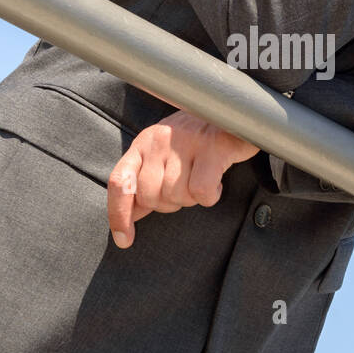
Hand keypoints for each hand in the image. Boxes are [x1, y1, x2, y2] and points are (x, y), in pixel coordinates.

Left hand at [107, 109, 258, 246]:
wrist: (234, 112)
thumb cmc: (198, 141)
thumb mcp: (164, 156)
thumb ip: (146, 183)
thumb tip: (130, 216)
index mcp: (143, 143)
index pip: (120, 182)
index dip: (119, 214)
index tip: (125, 240)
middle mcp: (159, 140)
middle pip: (151, 196)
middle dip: (169, 203)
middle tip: (187, 188)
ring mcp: (185, 141)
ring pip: (177, 195)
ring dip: (192, 198)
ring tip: (203, 179)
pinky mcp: (212, 147)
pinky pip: (201, 191)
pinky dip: (211, 195)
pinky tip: (217, 181)